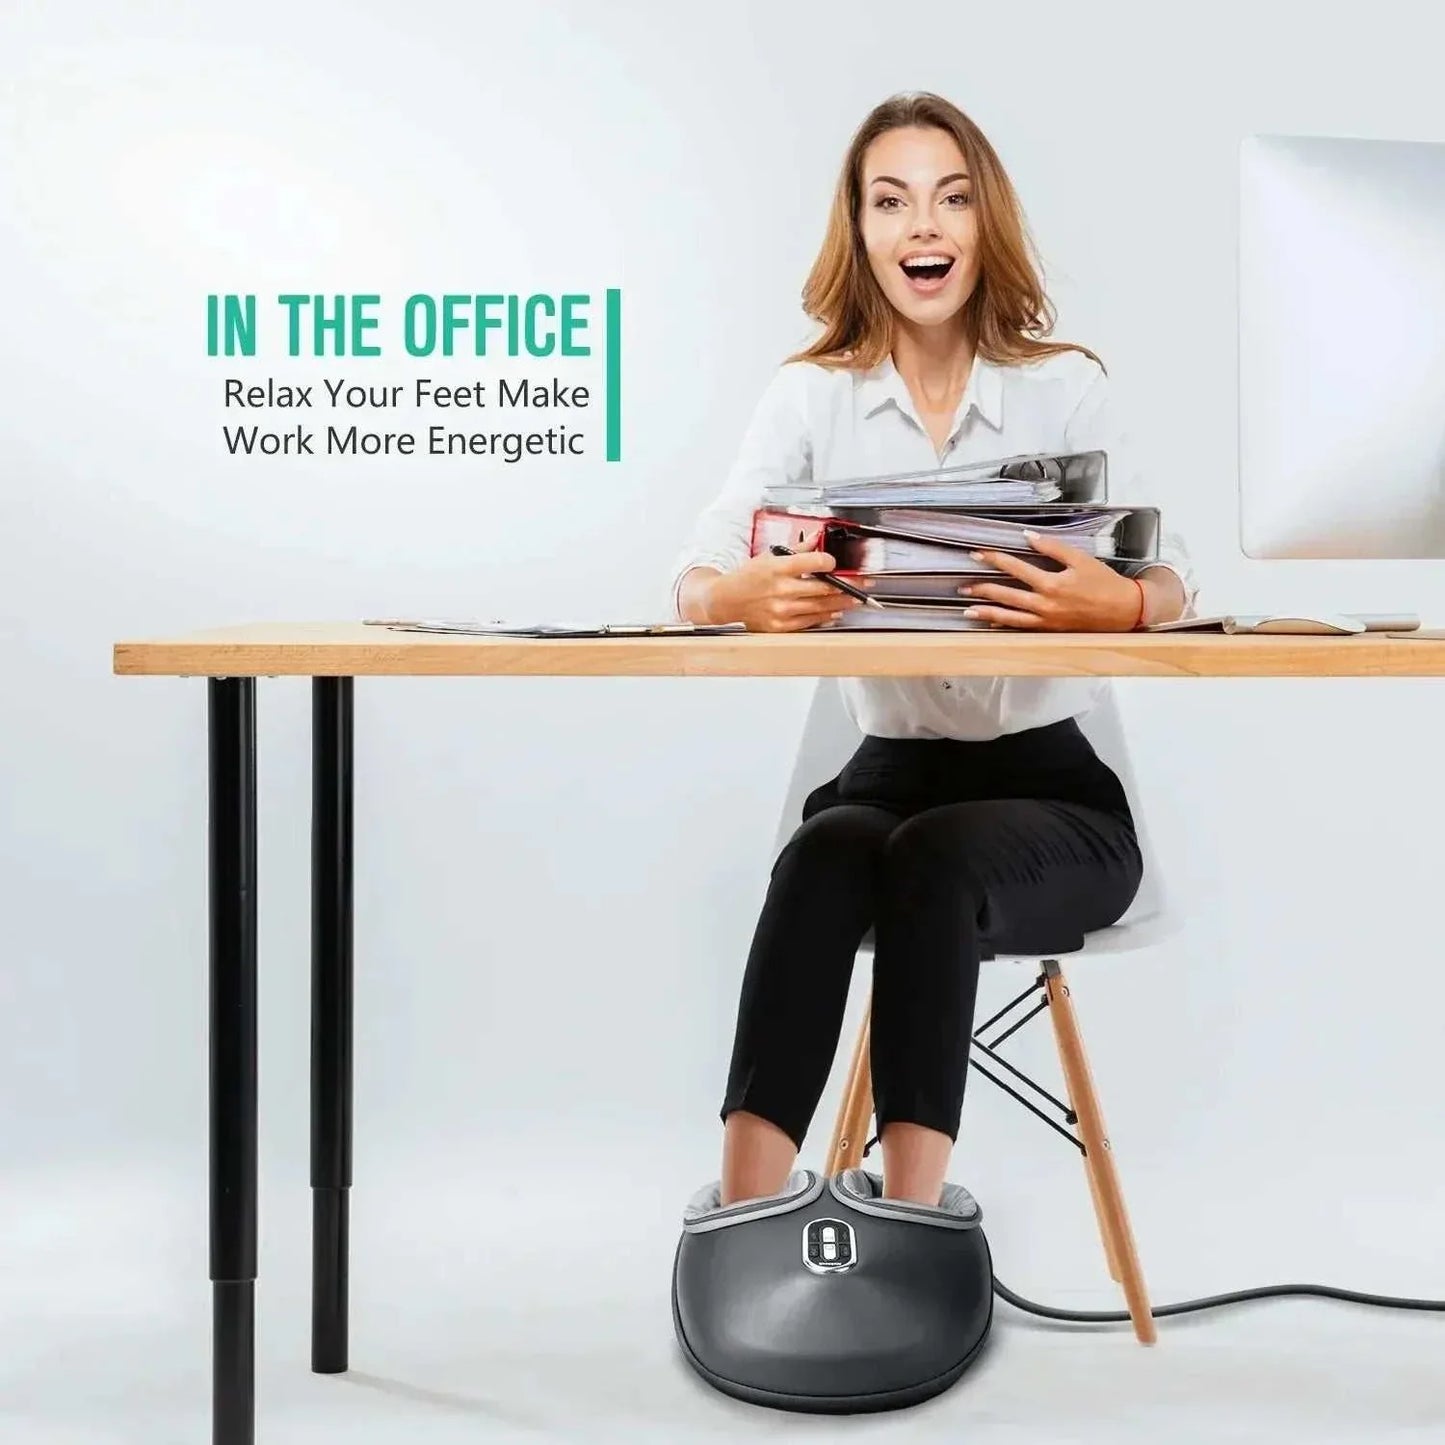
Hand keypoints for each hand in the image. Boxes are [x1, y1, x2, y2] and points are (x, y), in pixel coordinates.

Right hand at [705, 550, 861, 631]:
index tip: (837, 563)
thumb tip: (817, 539)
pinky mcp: (781, 626)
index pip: (815, 563)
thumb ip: (797, 550)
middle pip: (824, 588)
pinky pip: (810, 622)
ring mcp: (782, 610)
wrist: (726, 600)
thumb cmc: (747, 577)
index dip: (830, 562)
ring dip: (842, 603)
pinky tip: (835, 612)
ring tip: (855, 599)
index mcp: (778, 567)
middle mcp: (781, 590)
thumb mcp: (769, 556)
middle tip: (863, 584)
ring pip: (821, 606)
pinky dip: (825, 617)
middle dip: (848, 585)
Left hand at [957, 531, 1144, 630]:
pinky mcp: (1050, 630)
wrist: (1124, 611)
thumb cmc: (1105, 584)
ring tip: (967, 610)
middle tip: (962, 585)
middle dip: (982, 588)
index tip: (978, 554)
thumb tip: (1028, 537)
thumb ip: (1053, 548)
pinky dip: (1005, 625)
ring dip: (987, 612)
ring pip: (1009, 617)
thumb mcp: (1081, 559)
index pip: (1015, 568)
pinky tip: (991, 622)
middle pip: (1006, 595)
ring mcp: (1046, 620)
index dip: (995, 559)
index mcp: (1052, 584)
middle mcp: (1045, 605)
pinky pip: (1022, 628)